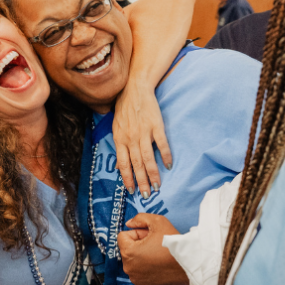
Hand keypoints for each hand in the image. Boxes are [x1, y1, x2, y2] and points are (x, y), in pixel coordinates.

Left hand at [113, 80, 171, 198]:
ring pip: (148, 158)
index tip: (132, 191)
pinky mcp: (156, 125)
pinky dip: (165, 155)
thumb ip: (119, 144)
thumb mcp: (116, 126)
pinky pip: (162, 144)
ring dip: (153, 174)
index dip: (127, 179)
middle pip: (136, 165)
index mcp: (120, 139)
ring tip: (157, 186)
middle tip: (146, 195)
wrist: (135, 88)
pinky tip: (168, 165)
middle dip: (141, 182)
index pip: (123, 164)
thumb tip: (118, 164)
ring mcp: (144, 132)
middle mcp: (131, 138)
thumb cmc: (124, 107)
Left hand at [117, 213, 187, 284]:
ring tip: (158, 254)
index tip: (150, 236)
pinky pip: (139, 272)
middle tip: (156, 244)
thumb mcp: (157, 221)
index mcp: (128, 252)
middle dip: (139, 244)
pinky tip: (158, 264)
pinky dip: (146, 267)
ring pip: (133, 261)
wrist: (188, 264)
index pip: (123, 236)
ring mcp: (136, 278)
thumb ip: (139, 218)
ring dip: (142, 256)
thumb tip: (129, 223)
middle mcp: (128, 268)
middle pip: (128, 249)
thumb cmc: (173, 243)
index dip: (137, 232)